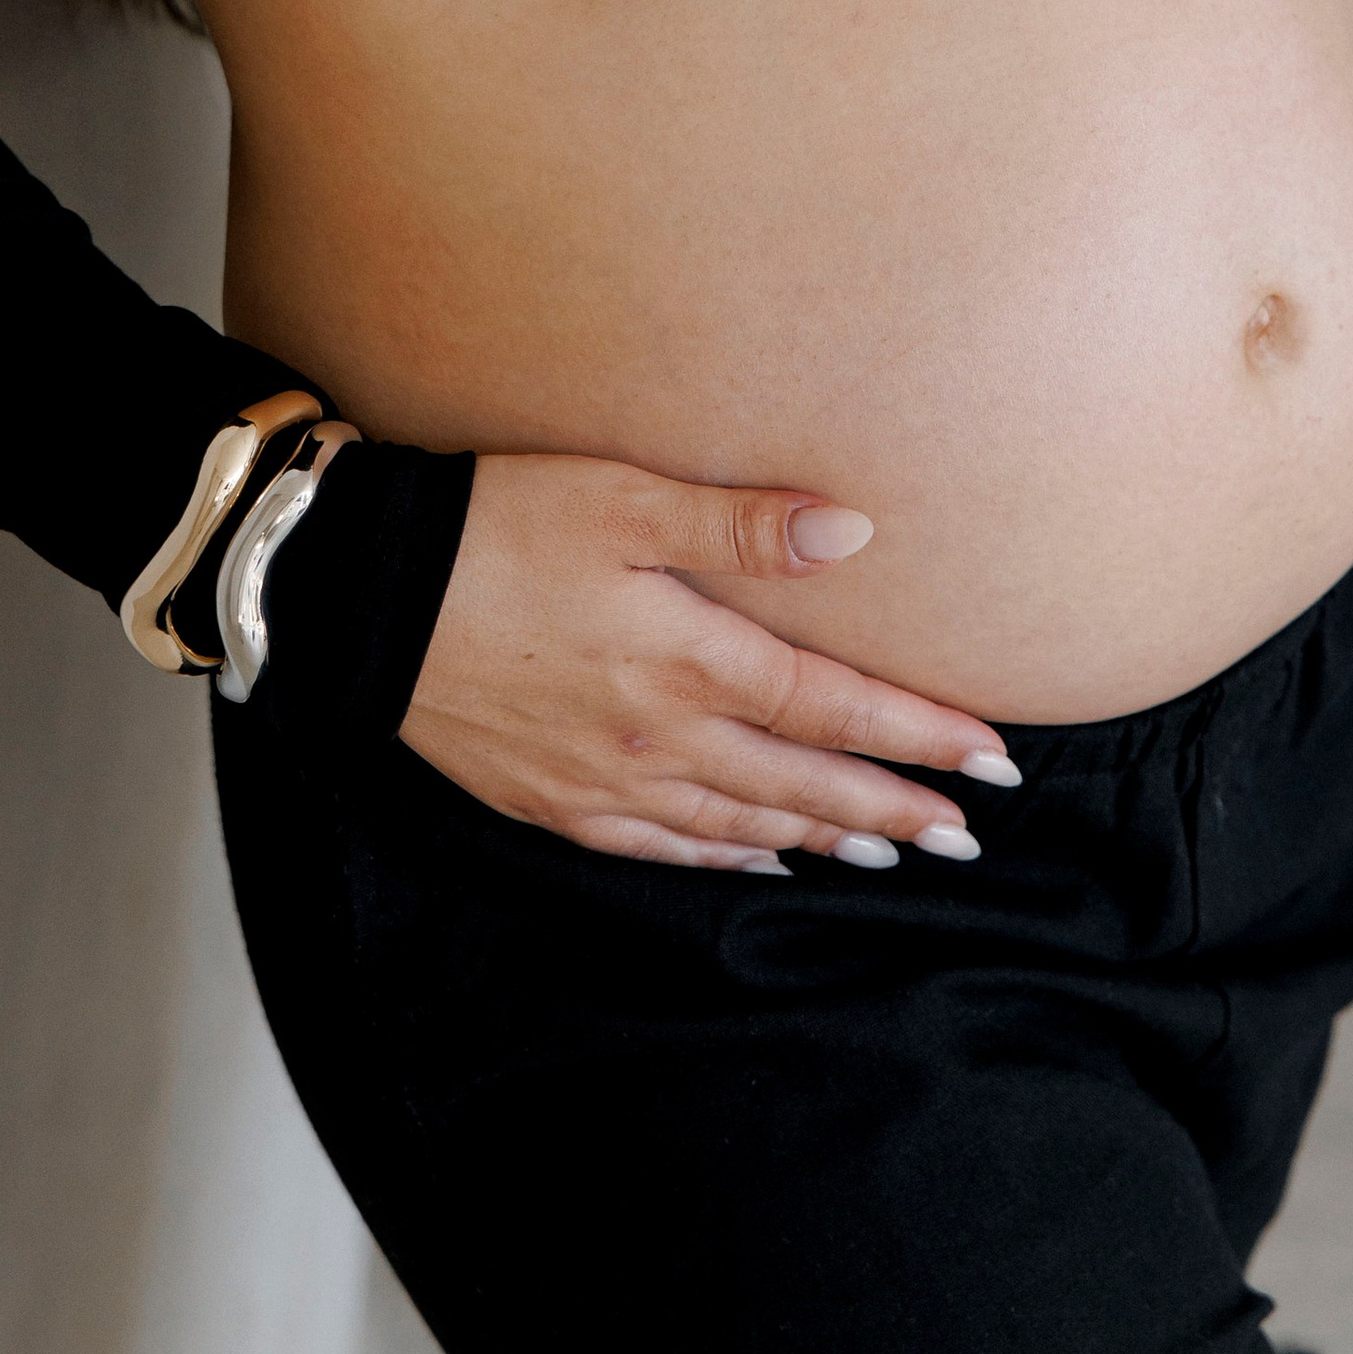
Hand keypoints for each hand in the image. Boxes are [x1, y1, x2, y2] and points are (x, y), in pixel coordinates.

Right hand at [401, 452, 1017, 870]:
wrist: (360, 598)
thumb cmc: (496, 523)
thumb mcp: (622, 498)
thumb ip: (741, 523)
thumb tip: (853, 532)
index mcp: (686, 659)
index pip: (832, 706)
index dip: (919, 735)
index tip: (992, 760)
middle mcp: (658, 736)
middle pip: (802, 782)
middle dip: (893, 809)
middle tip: (968, 836)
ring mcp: (603, 780)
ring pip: (741, 823)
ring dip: (823, 837)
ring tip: (888, 853)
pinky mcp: (550, 799)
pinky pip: (661, 845)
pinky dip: (724, 853)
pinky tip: (757, 855)